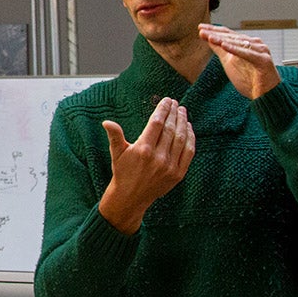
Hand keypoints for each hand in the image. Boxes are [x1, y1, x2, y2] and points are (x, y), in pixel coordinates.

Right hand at [99, 97, 194, 233]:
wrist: (131, 196)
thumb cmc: (123, 171)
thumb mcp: (116, 152)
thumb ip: (115, 135)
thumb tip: (107, 122)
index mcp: (143, 149)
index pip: (157, 123)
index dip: (162, 109)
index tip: (166, 100)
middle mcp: (158, 157)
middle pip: (170, 129)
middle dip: (173, 113)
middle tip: (175, 102)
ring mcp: (170, 166)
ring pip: (181, 138)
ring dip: (183, 122)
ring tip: (182, 111)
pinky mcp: (179, 174)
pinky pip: (189, 152)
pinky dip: (190, 138)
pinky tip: (188, 128)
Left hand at [198, 23, 280, 99]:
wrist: (266, 96)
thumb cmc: (250, 79)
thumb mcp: (229, 62)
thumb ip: (220, 49)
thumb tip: (208, 37)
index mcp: (246, 43)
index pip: (228, 34)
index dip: (214, 30)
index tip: (200, 27)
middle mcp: (254, 44)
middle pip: (232, 37)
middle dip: (216, 33)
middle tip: (202, 30)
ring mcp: (260, 51)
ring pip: (239, 43)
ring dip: (223, 40)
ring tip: (210, 37)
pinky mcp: (264, 60)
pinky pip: (248, 54)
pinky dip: (236, 50)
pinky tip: (224, 46)